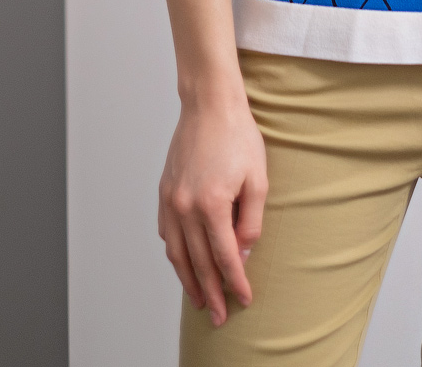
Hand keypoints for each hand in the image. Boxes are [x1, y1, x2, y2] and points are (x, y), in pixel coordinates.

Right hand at [158, 92, 268, 325]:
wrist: (210, 105)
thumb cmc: (238, 136)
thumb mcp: (257, 179)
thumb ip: (251, 223)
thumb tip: (242, 255)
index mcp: (212, 205)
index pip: (224, 258)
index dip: (235, 283)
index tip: (244, 300)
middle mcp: (185, 207)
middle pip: (198, 263)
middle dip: (211, 293)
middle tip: (219, 317)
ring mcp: (171, 200)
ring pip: (177, 254)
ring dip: (188, 281)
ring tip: (199, 300)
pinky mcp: (164, 191)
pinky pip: (167, 233)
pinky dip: (175, 253)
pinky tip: (183, 263)